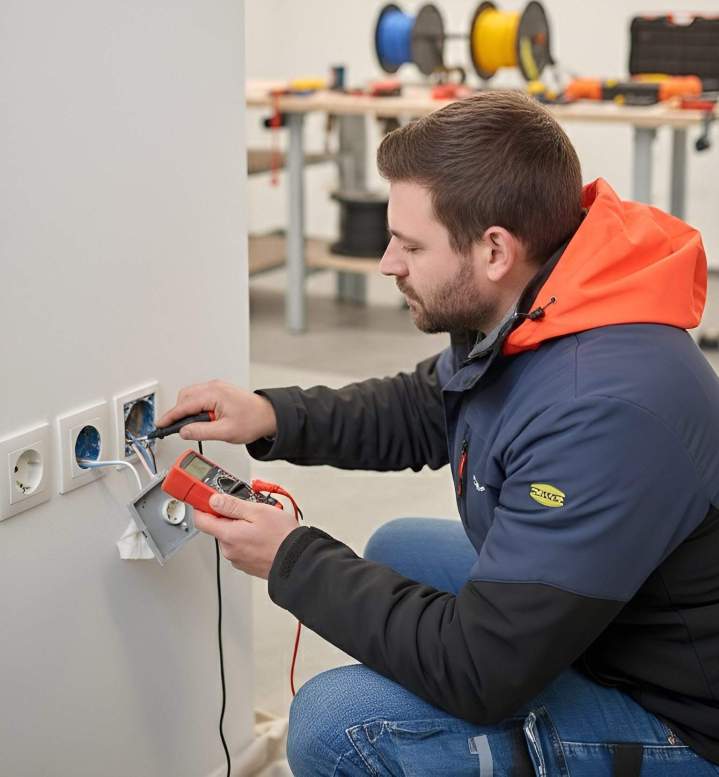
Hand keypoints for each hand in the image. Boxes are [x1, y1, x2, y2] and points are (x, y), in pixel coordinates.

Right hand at [156, 380, 276, 443]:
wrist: (269, 416)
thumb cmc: (253, 421)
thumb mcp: (226, 432)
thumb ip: (202, 431)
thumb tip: (184, 432)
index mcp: (215, 394)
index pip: (184, 405)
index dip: (170, 417)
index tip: (160, 425)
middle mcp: (214, 387)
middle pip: (185, 397)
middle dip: (178, 412)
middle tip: (176, 428)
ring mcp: (217, 387)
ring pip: (191, 395)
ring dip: (187, 409)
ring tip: (193, 426)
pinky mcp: (220, 391)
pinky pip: (200, 396)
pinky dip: (195, 406)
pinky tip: (201, 418)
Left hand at [194, 493, 298, 577]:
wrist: (297, 560)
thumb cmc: (282, 537)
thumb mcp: (258, 511)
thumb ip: (232, 505)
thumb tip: (214, 500)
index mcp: (228, 535)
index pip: (201, 519)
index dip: (203, 505)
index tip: (208, 497)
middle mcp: (229, 549)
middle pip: (218, 527)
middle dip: (230, 516)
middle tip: (248, 508)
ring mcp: (237, 559)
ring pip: (231, 536)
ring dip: (241, 527)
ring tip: (261, 523)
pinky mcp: (246, 564)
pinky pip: (241, 546)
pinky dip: (248, 539)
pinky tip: (263, 535)